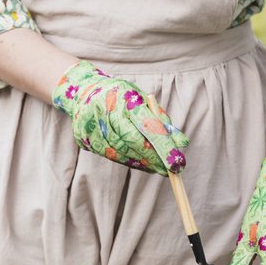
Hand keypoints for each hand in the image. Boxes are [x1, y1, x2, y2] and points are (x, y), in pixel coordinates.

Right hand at [52, 60, 188, 174]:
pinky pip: (110, 155)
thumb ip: (162, 121)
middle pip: (132, 141)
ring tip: (156, 168)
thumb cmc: (121, 97)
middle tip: (169, 170)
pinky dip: (128, 161)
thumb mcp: (143, 101)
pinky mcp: (84, 139)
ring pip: (121, 152)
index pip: (147, 125)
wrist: (84, 93)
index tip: (177, 163)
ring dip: (141, 163)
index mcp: (124, 98)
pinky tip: (139, 163)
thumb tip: (181, 144)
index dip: (163, 146)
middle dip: (153, 158)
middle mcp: (106, 111)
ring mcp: (92, 126)